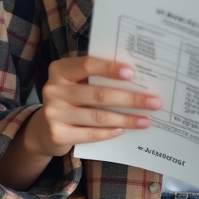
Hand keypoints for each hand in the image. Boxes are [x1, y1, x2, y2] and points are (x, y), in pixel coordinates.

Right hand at [23, 56, 162, 158]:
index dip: (110, 68)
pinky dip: (109, 133)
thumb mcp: (77, 83)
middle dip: (130, 98)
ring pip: (98, 116)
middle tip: (154, 102)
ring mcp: (54, 113)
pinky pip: (90, 134)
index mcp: (60, 70)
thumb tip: (136, 80)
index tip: (132, 73)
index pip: (88, 64)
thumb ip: (96, 78)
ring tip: (146, 120)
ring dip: (126, 119)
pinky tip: (123, 131)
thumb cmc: (70, 99)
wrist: (44, 128)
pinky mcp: (57, 134)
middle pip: (99, 94)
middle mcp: (54, 89)